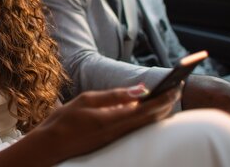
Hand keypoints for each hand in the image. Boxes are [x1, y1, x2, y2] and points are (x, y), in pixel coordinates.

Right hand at [31, 84, 179, 164]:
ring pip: (147, 125)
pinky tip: (151, 109)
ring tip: (169, 95)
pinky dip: (149, 117)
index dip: (164, 98)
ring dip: (160, 110)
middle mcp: (118, 132)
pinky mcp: (113, 141)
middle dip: (167, 102)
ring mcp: (117, 138)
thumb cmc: (65, 120)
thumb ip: (114, 95)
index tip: (177, 85)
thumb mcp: (87, 100)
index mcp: (112, 119)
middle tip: (178, 87)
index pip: (147, 109)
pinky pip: (137, 128)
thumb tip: (140, 89)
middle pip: (152, 118)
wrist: (50, 145)